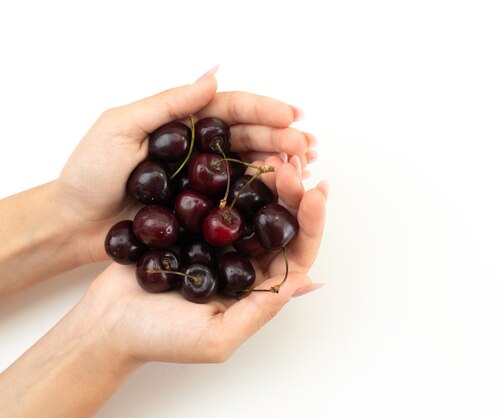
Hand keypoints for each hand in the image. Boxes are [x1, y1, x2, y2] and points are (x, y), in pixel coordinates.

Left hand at [55, 71, 314, 263]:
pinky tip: (283, 192)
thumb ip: (167, 104)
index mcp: (182, 123)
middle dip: (280, 138)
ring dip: (279, 163)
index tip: (291, 114)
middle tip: (306, 145)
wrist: (74, 223)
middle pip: (247, 137)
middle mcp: (198, 149)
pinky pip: (238, 198)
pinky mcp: (202, 209)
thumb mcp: (120, 127)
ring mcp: (202, 180)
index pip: (229, 109)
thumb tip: (212, 76)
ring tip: (305, 164)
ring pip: (249, 166)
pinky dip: (263, 194)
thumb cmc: (89, 173)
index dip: (262, 109)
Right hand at [81, 156, 326, 362]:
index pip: (298, 253)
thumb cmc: (158, 339)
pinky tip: (237, 158)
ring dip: (268, 179)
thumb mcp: (215, 338)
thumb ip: (259, 312)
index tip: (314, 192)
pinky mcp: (193, 223)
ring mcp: (220, 240)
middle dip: (293, 192)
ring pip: (254, 205)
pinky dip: (232, 177)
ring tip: (273, 154)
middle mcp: (245, 261)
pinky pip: (220, 196)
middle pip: (281, 223)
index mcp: (259, 287)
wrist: (105, 321)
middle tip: (289, 165)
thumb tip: (303, 282)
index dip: (312, 223)